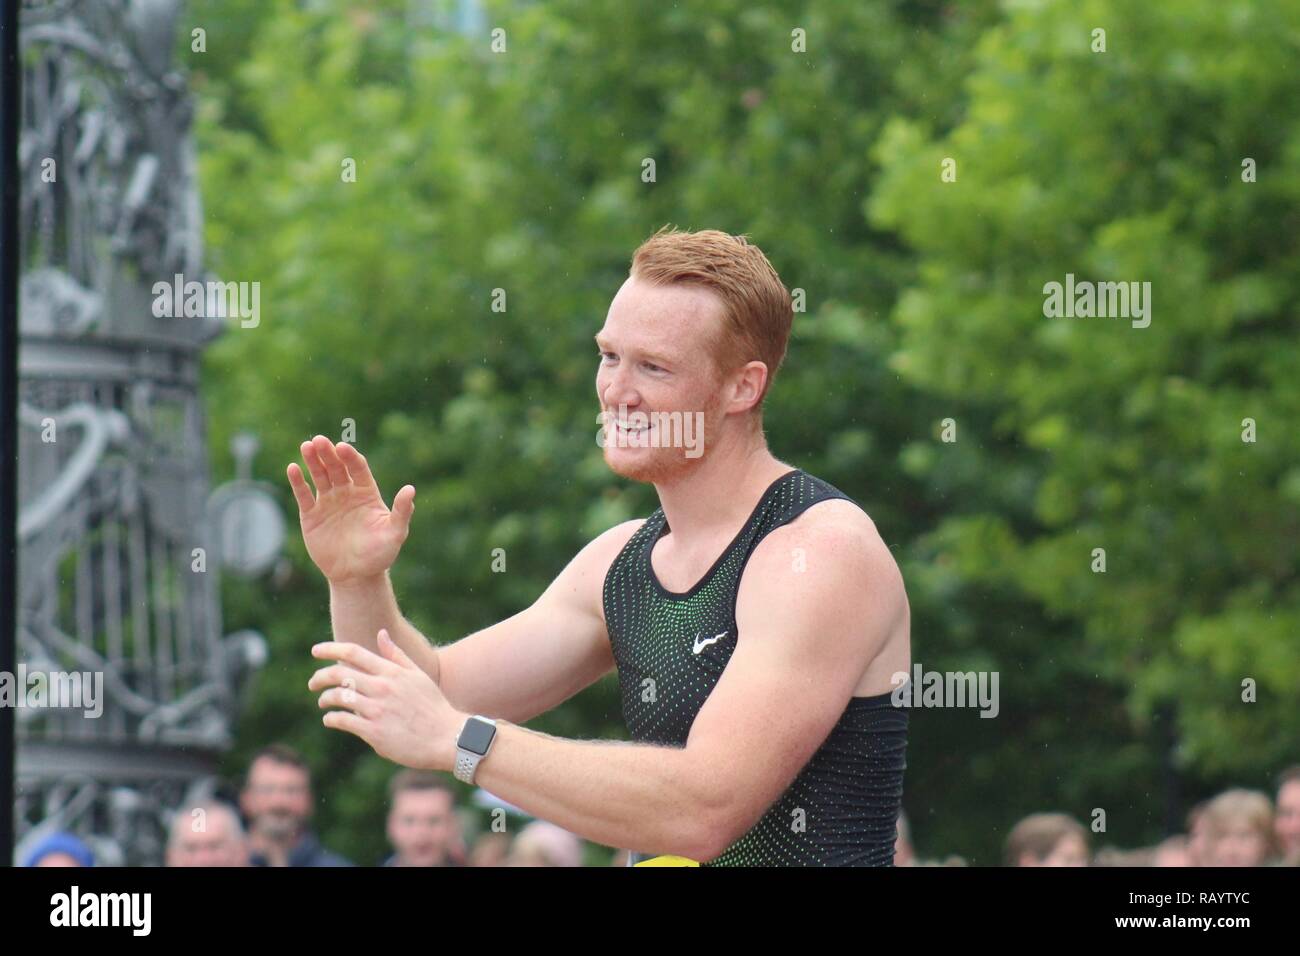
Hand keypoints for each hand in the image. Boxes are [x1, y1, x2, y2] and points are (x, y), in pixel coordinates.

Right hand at [287, 435, 414, 584]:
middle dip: (328, 453)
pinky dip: (298, 482)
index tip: (342, 447)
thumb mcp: (395, 533)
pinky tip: (293, 468)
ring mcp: (328, 502)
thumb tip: (411, 489)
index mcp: (366, 493)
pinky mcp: (311, 515)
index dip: (350, 457)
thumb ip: (401, 511)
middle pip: (336, 467)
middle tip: (319, 440)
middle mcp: (347, 493)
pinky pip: (304, 495)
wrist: (356, 575)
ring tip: (306, 446)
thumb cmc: (380, 554)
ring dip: (312, 461)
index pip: (357, 468)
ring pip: (319, 476)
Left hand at [309, 629, 464, 770]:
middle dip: (319, 676)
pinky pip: (342, 720)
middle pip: (339, 674)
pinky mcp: (373, 732)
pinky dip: (331, 718)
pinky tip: (331, 719)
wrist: (446, 737)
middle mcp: (382, 687)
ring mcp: (377, 709)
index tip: (315, 651)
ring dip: (324, 699)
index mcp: (392, 672)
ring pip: (338, 697)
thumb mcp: (418, 676)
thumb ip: (396, 655)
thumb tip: (381, 634)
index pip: (353, 652)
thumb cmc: (433, 706)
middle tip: (313, 683)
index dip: (329, 649)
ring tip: (324, 702)